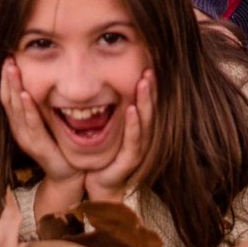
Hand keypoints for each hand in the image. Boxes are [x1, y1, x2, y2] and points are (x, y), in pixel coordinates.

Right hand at [0, 59, 82, 192]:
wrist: (69, 175)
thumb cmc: (60, 145)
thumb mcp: (49, 120)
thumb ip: (44, 103)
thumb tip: (46, 77)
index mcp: (19, 122)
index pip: (7, 96)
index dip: (5, 77)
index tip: (8, 57)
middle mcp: (19, 129)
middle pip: (7, 99)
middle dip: (7, 77)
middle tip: (8, 57)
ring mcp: (26, 138)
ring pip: (15, 109)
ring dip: (14, 87)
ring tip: (12, 68)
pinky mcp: (38, 147)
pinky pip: (31, 125)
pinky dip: (27, 109)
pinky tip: (26, 95)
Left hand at [83, 68, 154, 206]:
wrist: (98, 184)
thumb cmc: (102, 153)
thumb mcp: (105, 126)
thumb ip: (106, 105)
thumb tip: (96, 77)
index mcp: (137, 125)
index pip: (145, 101)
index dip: (147, 84)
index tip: (146, 62)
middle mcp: (142, 135)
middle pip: (150, 107)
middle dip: (150, 87)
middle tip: (148, 68)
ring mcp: (138, 147)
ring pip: (146, 121)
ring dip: (145, 100)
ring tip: (143, 82)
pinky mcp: (130, 160)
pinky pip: (134, 140)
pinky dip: (134, 125)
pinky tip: (131, 110)